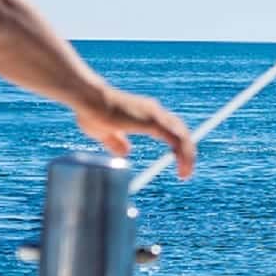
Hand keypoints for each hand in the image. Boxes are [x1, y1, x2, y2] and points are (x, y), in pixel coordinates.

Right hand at [74, 86, 196, 179]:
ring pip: (182, 135)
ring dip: (188, 155)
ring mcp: (155, 115)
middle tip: (185, 172)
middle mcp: (153, 111)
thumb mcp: (104, 132)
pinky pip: (176, 139)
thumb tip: (125, 152)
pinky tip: (182, 166)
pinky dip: (183, 153)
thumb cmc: (91, 112)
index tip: (176, 160)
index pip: (169, 128)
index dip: (176, 144)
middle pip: (180, 131)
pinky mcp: (153, 121)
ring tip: (185, 174)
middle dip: (186, 151)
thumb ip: (115, 141)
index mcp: (144, 114)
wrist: (88, 101)